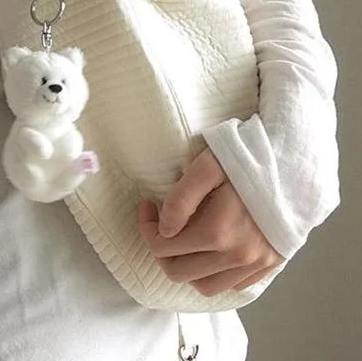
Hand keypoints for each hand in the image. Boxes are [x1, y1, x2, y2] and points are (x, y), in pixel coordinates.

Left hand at [138, 149, 282, 296]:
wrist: (297, 162)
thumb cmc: (250, 158)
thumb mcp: (208, 166)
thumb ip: (181, 199)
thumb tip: (165, 230)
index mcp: (216, 231)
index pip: (162, 247)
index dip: (147, 228)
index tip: (148, 207)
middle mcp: (236, 255)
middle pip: (178, 272)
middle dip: (160, 250)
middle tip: (159, 225)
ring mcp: (255, 264)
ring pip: (204, 286)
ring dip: (186, 266)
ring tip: (183, 240)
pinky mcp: (269, 265)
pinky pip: (232, 285)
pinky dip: (213, 274)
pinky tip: (209, 249)